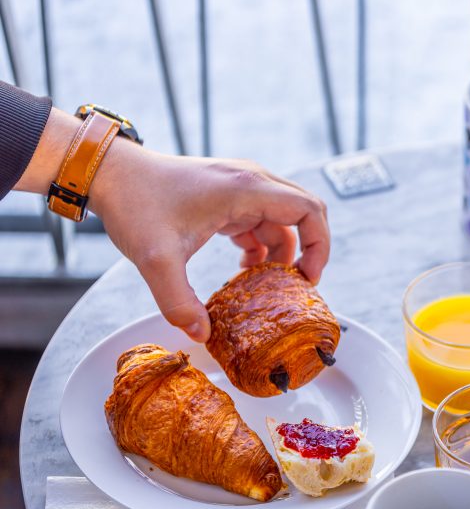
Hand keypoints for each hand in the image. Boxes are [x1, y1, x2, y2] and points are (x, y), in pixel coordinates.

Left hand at [88, 146, 329, 342]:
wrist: (111, 174)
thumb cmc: (136, 204)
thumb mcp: (155, 261)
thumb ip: (179, 303)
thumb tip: (202, 335)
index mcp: (246, 189)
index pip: (309, 211)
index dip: (320, 246)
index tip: (307, 279)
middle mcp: (251, 181)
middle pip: (305, 212)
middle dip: (308, 250)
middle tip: (297, 285)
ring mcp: (241, 185)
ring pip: (283, 219)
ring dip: (282, 251)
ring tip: (265, 284)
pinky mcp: (229, 193)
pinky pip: (263, 219)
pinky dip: (262, 245)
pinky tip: (243, 269)